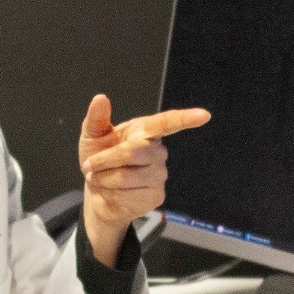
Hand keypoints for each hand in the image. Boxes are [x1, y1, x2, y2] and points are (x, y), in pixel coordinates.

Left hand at [77, 94, 209, 266]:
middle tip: (90, 165)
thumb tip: (100, 98)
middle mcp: (158, 151)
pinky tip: (112, 192)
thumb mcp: (92, 136)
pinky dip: (109, 194)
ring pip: (125, 177)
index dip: (185, 119)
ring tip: (101, 178)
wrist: (97, 191)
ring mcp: (159, 174)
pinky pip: (126, 195)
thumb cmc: (98, 158)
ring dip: (103, 179)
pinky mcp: (155, 195)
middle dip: (103, 160)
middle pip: (131, 152)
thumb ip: (96, 118)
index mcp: (145, 131)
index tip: (203, 115)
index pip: (167, 123)